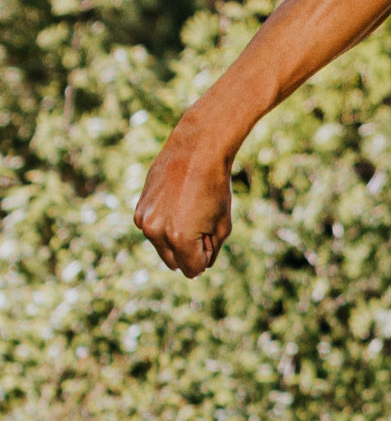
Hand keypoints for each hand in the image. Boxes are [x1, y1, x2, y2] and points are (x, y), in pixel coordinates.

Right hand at [133, 123, 233, 276]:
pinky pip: (153, 231)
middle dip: (189, 252)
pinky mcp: (139, 210)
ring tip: (188, 211)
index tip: (210, 234)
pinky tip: (176, 204)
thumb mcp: (222, 226)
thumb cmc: (215, 188)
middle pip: (174, 263)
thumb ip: (210, 252)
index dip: (205, 257)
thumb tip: (198, 268)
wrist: (195, 151)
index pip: (192, 269)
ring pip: (162, 248)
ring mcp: (144, 221)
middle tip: (200, 222)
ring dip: (176, 240)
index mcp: (179, 239)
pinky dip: (164, 226)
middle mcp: (157, 232)